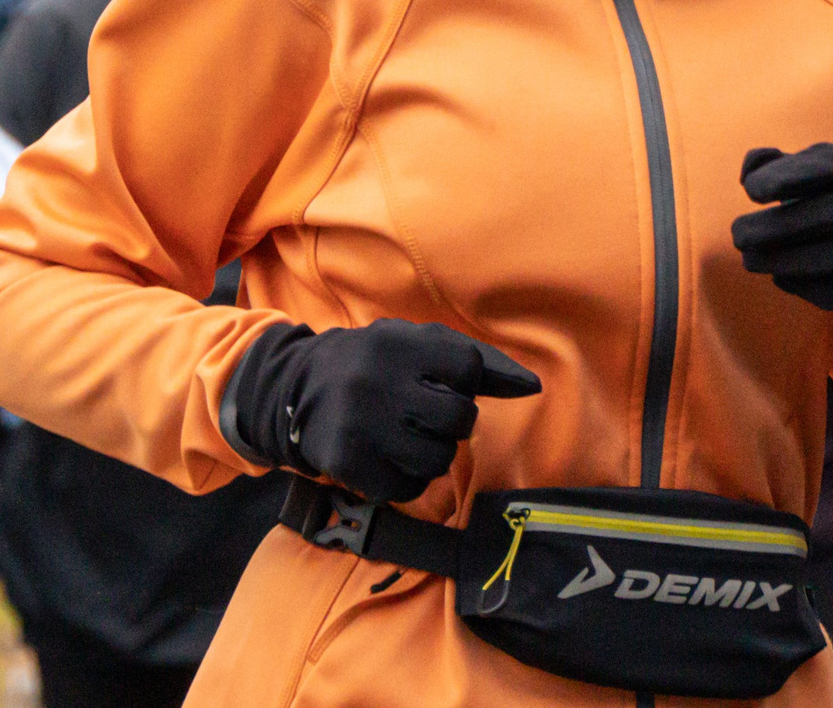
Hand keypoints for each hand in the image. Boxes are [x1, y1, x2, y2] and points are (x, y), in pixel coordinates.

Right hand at [231, 320, 540, 504]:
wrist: (299, 388)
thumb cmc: (380, 364)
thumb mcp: (422, 346)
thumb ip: (481, 362)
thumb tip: (533, 387)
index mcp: (398, 342)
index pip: (469, 367)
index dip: (465, 382)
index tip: (440, 381)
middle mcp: (376, 381)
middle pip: (459, 419)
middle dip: (452, 423)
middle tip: (425, 414)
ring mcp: (359, 424)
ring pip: (436, 460)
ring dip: (430, 454)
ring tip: (405, 436)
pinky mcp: (346, 462)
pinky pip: (406, 489)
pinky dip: (404, 480)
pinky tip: (385, 457)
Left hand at [733, 139, 832, 334]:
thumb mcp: (832, 174)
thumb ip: (787, 164)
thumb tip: (749, 170)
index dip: (790, 175)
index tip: (750, 190)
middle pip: (832, 214)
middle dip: (777, 226)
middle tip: (738, 235)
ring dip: (783, 261)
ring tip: (750, 259)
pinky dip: (804, 286)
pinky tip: (781, 277)